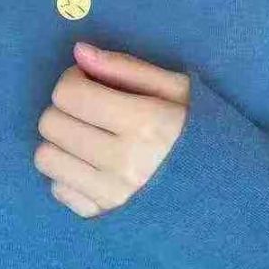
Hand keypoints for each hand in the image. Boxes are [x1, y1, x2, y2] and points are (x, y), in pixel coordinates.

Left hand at [34, 42, 189, 218]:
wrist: (223, 185)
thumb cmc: (196, 126)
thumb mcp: (175, 86)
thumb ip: (125, 66)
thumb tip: (79, 51)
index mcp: (144, 122)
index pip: (70, 94)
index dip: (74, 78)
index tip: (91, 80)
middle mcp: (123, 162)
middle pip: (51, 123)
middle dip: (66, 106)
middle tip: (91, 105)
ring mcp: (111, 194)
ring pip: (45, 157)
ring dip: (62, 139)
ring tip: (89, 133)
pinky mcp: (103, 216)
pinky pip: (56, 188)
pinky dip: (69, 171)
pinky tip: (93, 163)